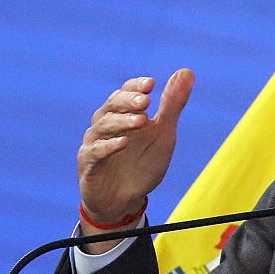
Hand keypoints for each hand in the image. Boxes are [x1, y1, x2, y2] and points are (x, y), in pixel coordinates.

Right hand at [77, 69, 193, 243]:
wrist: (125, 201)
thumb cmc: (142, 165)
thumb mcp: (163, 134)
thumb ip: (172, 105)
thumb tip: (187, 72)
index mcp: (122, 114)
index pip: (125, 92)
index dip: (135, 86)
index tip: (152, 84)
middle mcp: (105, 125)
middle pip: (111, 106)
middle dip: (128, 101)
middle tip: (146, 101)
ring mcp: (94, 143)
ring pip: (103, 126)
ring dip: (122, 122)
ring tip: (141, 121)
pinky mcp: (88, 164)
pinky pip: (95, 152)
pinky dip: (108, 146)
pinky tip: (123, 143)